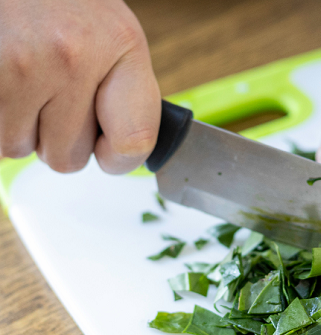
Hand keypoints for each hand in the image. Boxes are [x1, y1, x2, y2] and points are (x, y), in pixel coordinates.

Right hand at [0, 0, 159, 173]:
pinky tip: (6, 84)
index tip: (107, 150)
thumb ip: (126, 96)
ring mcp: (24, 63)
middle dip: (57, 138)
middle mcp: (75, 55)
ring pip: (20, 149)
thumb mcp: (112, 35)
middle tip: (51, 95)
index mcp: (121, 44)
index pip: (134, 142)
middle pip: (68, 158)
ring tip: (24, 81)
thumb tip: (119, 159)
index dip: (117, 160)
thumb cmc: (61, 4)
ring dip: (19, 128)